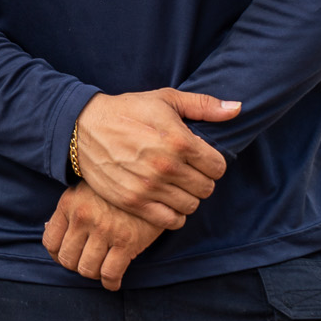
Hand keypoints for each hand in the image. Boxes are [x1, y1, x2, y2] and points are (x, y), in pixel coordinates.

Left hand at [44, 184, 161, 291]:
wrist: (149, 181)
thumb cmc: (114, 190)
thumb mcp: (84, 191)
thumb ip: (68, 211)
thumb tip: (48, 230)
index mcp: (69, 204)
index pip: (50, 242)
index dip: (57, 255)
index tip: (68, 256)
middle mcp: (83, 217)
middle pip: (67, 259)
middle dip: (76, 266)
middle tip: (87, 263)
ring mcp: (105, 230)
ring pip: (87, 270)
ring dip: (93, 274)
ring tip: (100, 269)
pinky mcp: (127, 242)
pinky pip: (110, 274)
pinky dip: (110, 283)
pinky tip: (113, 282)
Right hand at [75, 88, 240, 229]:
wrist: (82, 127)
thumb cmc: (127, 110)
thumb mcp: (165, 99)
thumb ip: (204, 106)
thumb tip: (237, 109)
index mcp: (179, 140)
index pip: (218, 167)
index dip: (212, 163)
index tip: (200, 158)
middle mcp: (166, 166)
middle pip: (207, 188)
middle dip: (201, 180)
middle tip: (186, 171)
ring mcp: (149, 187)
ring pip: (191, 206)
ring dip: (187, 197)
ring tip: (175, 185)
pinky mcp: (133, 201)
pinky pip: (171, 221)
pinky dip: (174, 215)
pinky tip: (166, 200)